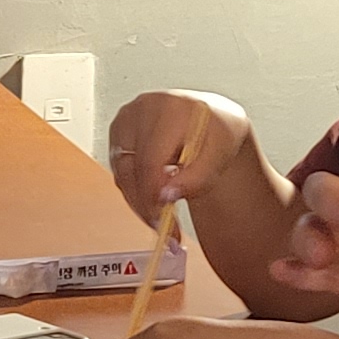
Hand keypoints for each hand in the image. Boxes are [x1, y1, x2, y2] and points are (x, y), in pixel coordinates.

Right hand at [108, 89, 253, 215]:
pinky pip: (120, 171)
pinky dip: (135, 191)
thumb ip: (197, 178)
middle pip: (134, 168)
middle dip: (148, 205)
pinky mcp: (119, 131)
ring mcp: (127, 118)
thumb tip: (166, 196)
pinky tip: (153, 200)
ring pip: (122, 173)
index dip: (154, 195)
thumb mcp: (220, 156)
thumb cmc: (217, 134)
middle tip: (166, 230)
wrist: (211, 119)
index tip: (164, 220)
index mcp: (171, 109)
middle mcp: (143, 108)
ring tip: (163, 220)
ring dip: (139, 202)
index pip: (151, 160)